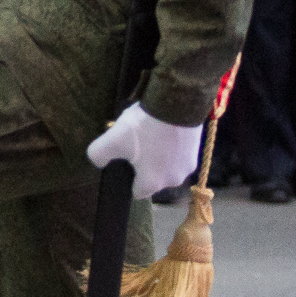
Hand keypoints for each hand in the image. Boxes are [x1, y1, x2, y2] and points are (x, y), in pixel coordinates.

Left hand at [87, 103, 204, 199]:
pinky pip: (178, 155)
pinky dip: (171, 147)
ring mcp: (188, 167)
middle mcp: (174, 181)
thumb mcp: (111, 140)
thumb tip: (99, 163)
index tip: (125, 163)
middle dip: (144, 166)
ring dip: (159, 156)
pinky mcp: (197, 152)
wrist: (178, 104)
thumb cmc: (144, 128)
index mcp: (153, 183)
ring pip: (167, 166)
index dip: (129, 179)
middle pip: (153, 179)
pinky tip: (164, 131)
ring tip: (151, 135)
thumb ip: (98, 156)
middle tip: (136, 144)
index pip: (138, 192)